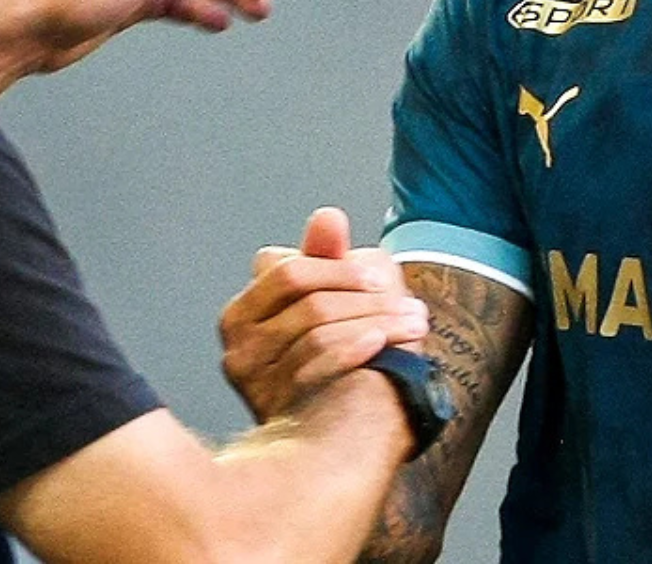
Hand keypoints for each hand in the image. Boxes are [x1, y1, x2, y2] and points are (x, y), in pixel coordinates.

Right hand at [219, 207, 427, 422]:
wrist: (347, 434)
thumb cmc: (344, 357)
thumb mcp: (340, 300)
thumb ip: (330, 256)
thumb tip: (329, 216)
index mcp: (246, 309)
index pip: (290, 271)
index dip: (340, 270)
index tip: (382, 278)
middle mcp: (237, 343)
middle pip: (308, 300)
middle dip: (366, 299)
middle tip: (411, 306)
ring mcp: (251, 376)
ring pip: (317, 329)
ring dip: (376, 322)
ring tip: (414, 326)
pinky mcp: (272, 404)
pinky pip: (317, 362)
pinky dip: (355, 347)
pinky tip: (384, 346)